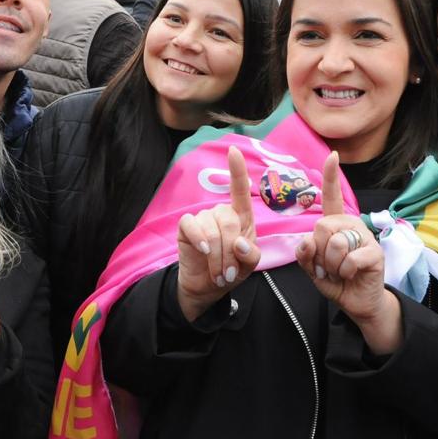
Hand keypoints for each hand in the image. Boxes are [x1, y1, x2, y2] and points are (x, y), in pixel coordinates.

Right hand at [175, 146, 260, 321]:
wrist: (206, 288)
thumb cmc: (231, 271)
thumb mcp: (248, 266)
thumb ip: (251, 255)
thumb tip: (240, 244)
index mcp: (241, 218)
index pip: (240, 191)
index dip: (237, 170)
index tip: (234, 150)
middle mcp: (222, 213)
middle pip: (229, 222)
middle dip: (230, 252)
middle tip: (229, 275)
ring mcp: (203, 218)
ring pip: (211, 230)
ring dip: (216, 257)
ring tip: (218, 275)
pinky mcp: (186, 226)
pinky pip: (192, 226)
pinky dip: (199, 240)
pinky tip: (201, 252)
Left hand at [295, 153, 400, 352]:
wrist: (358, 303)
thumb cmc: (336, 280)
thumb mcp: (312, 268)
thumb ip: (305, 254)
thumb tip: (306, 241)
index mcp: (336, 224)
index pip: (332, 196)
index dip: (331, 176)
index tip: (333, 155)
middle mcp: (351, 225)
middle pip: (322, 226)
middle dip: (318, 253)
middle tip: (328, 266)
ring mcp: (365, 237)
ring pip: (335, 244)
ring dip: (331, 265)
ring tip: (340, 271)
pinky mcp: (375, 253)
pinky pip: (349, 259)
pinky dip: (344, 272)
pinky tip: (350, 275)